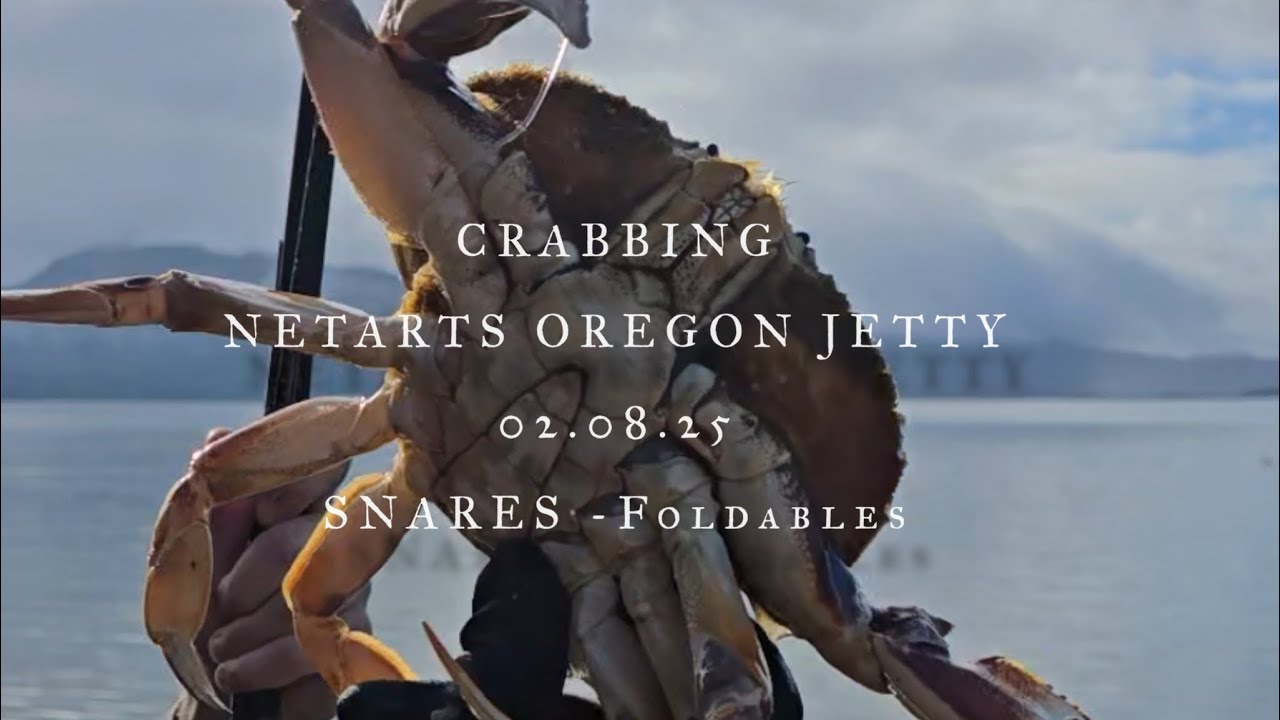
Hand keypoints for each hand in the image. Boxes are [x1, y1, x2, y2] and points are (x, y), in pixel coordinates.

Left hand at [192, 427, 369, 714]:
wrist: (225, 670)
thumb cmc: (214, 603)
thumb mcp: (202, 552)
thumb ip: (214, 502)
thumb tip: (217, 436)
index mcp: (300, 506)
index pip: (321, 468)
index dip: (288, 485)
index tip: (258, 511)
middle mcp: (334, 539)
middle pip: (295, 539)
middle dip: (243, 579)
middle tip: (219, 604)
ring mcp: (349, 586)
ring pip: (296, 597)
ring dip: (241, 630)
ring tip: (220, 645)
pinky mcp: (350, 635)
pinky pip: (301, 645)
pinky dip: (254, 662)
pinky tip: (233, 669)